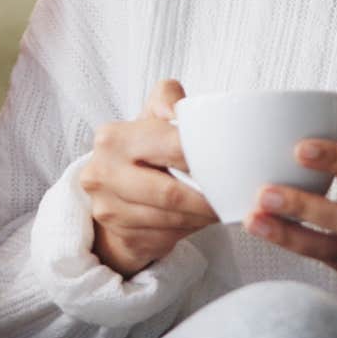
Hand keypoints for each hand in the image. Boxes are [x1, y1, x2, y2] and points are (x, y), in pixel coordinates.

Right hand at [82, 80, 219, 275]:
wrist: (112, 189)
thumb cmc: (141, 150)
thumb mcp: (151, 116)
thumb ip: (168, 100)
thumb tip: (180, 113)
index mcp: (113, 138)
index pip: (171, 147)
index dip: (205, 158)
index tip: (232, 165)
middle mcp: (102, 173)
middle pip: (171, 193)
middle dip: (207, 199)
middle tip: (233, 197)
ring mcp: (108, 208)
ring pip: (172, 219)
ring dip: (202, 217)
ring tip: (221, 207)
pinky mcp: (121, 235)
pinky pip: (167, 237)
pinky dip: (190, 230)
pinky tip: (199, 219)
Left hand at [244, 139, 336, 315]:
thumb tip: (327, 147)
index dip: (336, 159)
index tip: (299, 148)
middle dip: (301, 205)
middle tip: (263, 192)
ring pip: (331, 248)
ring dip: (289, 235)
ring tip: (254, 220)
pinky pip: (330, 261)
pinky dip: (301, 248)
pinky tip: (273, 235)